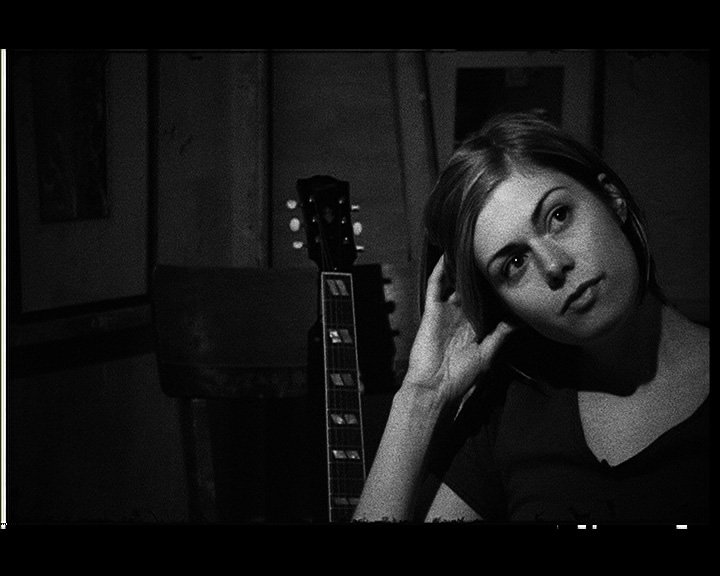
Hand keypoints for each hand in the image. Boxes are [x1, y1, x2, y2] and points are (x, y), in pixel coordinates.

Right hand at [404, 255, 515, 409]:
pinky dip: (440, 270)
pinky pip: (436, 286)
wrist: (434, 389)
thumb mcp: (488, 355)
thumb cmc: (462, 379)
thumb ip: (502, 335)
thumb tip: (520, 320)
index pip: (488, 302)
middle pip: (471, 288)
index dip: (496, 287)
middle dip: (479, 272)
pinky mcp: (432, 311)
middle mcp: (461, 317)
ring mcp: (446, 312)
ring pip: (454, 283)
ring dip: (459, 266)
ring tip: (469, 244)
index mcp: (476, 328)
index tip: (509, 270)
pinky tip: (447, 254)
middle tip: (491, 250)